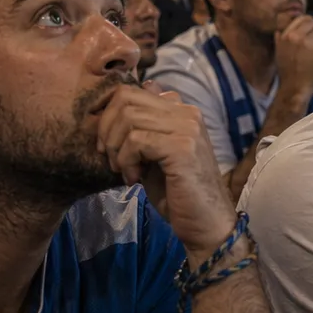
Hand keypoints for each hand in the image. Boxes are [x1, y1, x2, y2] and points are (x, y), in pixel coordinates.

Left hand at [96, 82, 236, 256]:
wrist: (206, 222)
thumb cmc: (179, 192)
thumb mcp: (154, 154)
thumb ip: (143, 128)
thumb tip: (122, 101)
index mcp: (182, 110)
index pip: (132, 90)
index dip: (108, 113)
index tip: (107, 143)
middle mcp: (188, 112)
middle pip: (126, 98)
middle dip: (106, 128)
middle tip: (109, 157)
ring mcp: (187, 128)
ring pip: (128, 118)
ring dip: (116, 147)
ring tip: (123, 170)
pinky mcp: (183, 147)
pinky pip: (136, 141)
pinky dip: (126, 161)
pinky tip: (134, 179)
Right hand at [274, 13, 312, 101]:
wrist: (294, 87)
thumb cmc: (287, 71)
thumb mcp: (279, 52)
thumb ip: (281, 39)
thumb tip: (280, 28)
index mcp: (285, 35)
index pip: (303, 18)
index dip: (309, 24)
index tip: (310, 31)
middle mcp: (296, 37)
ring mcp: (307, 44)